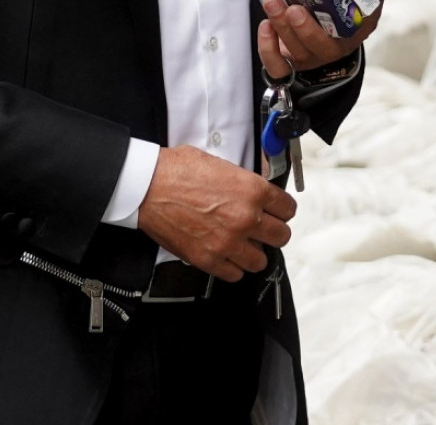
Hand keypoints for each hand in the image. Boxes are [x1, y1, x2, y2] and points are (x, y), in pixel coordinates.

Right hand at [137, 144, 295, 280]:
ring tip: (242, 243)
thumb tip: (250, 190)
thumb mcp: (218, 162)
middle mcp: (245, 218)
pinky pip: (235, 274)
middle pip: (281, 236)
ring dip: (253, 251)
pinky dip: (232, 266)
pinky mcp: (209, 259)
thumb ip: (241, 180)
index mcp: (251, 190)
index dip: (282, 209)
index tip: (277, 212)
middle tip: (262, 229)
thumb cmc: (176, 170)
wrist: (147, 186)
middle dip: (273, 231)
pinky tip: (226, 254)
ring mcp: (228, 242)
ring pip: (260, 260)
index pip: (287, 208)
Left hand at [257, 0, 424, 78]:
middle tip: (292, 8)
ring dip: (282, 28)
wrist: (331, 32)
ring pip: (298, 50)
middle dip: (306, 27)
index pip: (356, 15)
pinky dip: (268, 48)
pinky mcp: (290, 62)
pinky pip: (278, 66)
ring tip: (273, 3)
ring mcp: (314, 56)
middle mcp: (338, 45)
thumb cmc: (351, 5)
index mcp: (361, 26)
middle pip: (324, 44)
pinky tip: (265, 25)